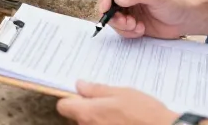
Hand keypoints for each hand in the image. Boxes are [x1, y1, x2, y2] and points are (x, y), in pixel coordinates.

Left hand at [56, 81, 178, 124]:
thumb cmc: (144, 112)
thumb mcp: (121, 93)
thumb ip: (96, 90)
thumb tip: (80, 85)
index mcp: (87, 113)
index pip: (63, 106)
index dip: (71, 99)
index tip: (82, 94)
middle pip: (77, 116)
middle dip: (88, 108)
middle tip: (107, 101)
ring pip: (90, 124)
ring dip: (99, 118)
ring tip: (119, 113)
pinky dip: (108, 124)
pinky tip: (123, 121)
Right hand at [97, 0, 193, 38]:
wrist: (184, 20)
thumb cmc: (174, 2)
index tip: (106, 9)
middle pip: (105, 3)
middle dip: (114, 16)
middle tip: (128, 23)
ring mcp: (126, 8)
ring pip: (111, 18)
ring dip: (122, 26)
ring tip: (137, 27)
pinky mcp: (130, 22)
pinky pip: (119, 29)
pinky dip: (128, 32)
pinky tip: (141, 30)